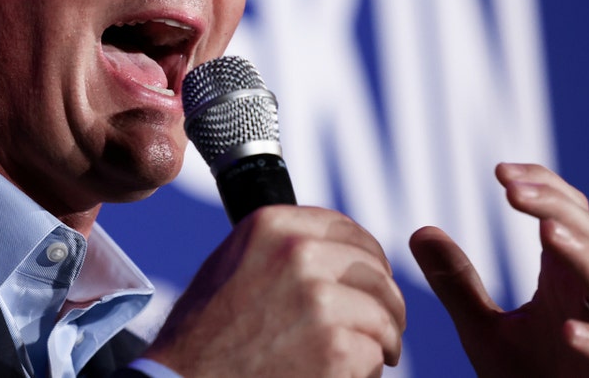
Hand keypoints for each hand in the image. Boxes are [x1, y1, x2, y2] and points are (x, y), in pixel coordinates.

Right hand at [145, 205, 405, 377]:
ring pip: (384, 313)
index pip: (346, 230)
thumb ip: (279, 247)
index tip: (371, 279)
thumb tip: (331, 246)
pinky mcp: (337, 347)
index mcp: (271, 225)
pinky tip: (344, 374)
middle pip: (374, 270)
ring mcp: (320, 300)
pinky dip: (366, 369)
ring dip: (384, 336)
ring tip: (374, 353)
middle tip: (383, 324)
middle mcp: (298, 253)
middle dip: (384, 300)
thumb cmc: (204, 331)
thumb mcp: (232, 264)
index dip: (367, 257)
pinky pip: (375, 353)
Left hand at [410, 163, 588, 376]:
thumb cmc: (532, 377)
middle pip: (588, 234)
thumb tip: (419, 231)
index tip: (500, 171)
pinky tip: (569, 329)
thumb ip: (456, 283)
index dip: (542, 186)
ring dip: (582, 256)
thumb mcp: (482, 327)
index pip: (564, 215)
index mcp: (564, 277)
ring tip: (549, 232)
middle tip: (512, 190)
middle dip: (554, 206)